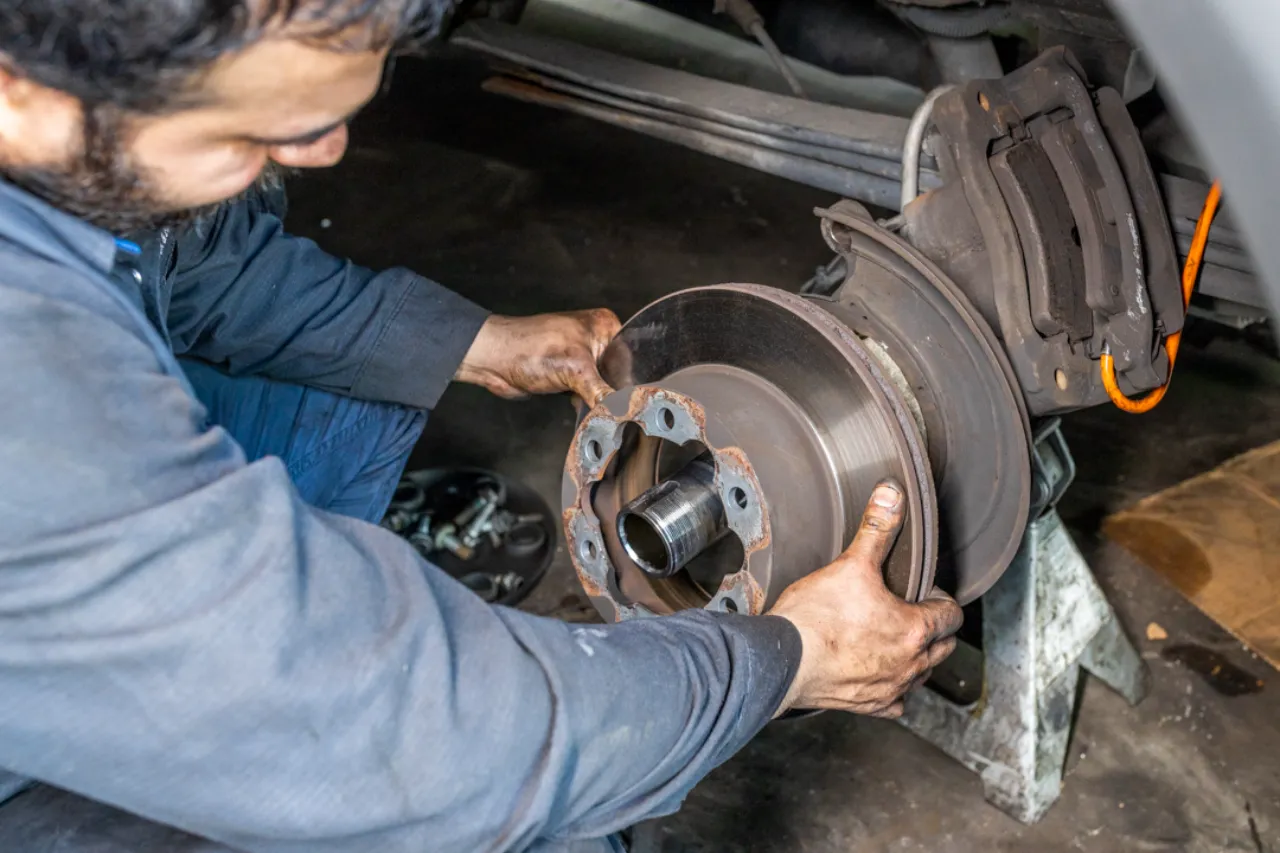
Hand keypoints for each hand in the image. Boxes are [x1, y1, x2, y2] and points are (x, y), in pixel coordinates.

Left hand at [455, 310, 621, 405]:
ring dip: (597, 400)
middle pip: (618, 373)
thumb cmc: (527, 349)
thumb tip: (622, 411)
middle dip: (613, 392)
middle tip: (615, 411)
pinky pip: (586, 392)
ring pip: (602, 385)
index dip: (631, 379)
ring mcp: (580, 356)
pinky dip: (585, 403)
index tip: (632, 401)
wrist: (494, 361)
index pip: (632, 356)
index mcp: (604, 326)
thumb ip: (603, 393)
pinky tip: (583, 409)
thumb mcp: (575, 371)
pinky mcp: (568, 374)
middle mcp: (594, 338)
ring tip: (598, 410)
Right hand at [768, 480, 962, 717]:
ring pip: (921, 675)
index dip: (941, 599)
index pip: (950, 614)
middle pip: (942, 647)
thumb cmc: (815, 620)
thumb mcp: (849, 564)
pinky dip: (892, 688)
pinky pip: (894, 701)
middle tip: (912, 611)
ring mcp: (889, 688)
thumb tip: (892, 495)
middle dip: (934, 628)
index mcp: (913, 629)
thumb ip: (876, 528)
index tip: (924, 592)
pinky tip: (878, 674)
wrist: (783, 662)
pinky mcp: (867, 705)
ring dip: (917, 658)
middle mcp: (909, 664)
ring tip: (898, 640)